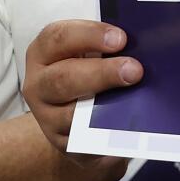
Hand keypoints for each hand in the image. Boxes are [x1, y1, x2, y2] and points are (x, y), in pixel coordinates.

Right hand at [22, 20, 140, 161]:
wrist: (76, 120)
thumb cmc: (86, 72)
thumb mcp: (89, 52)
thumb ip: (107, 45)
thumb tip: (141, 44)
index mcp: (43, 52)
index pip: (59, 38)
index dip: (90, 35)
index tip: (121, 38)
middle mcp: (38, 85)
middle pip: (63, 78)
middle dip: (101, 73)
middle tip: (134, 70)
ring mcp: (48, 118)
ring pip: (71, 114)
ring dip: (104, 107)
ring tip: (134, 100)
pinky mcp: (63, 144)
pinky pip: (84, 142)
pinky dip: (106, 133)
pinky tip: (127, 126)